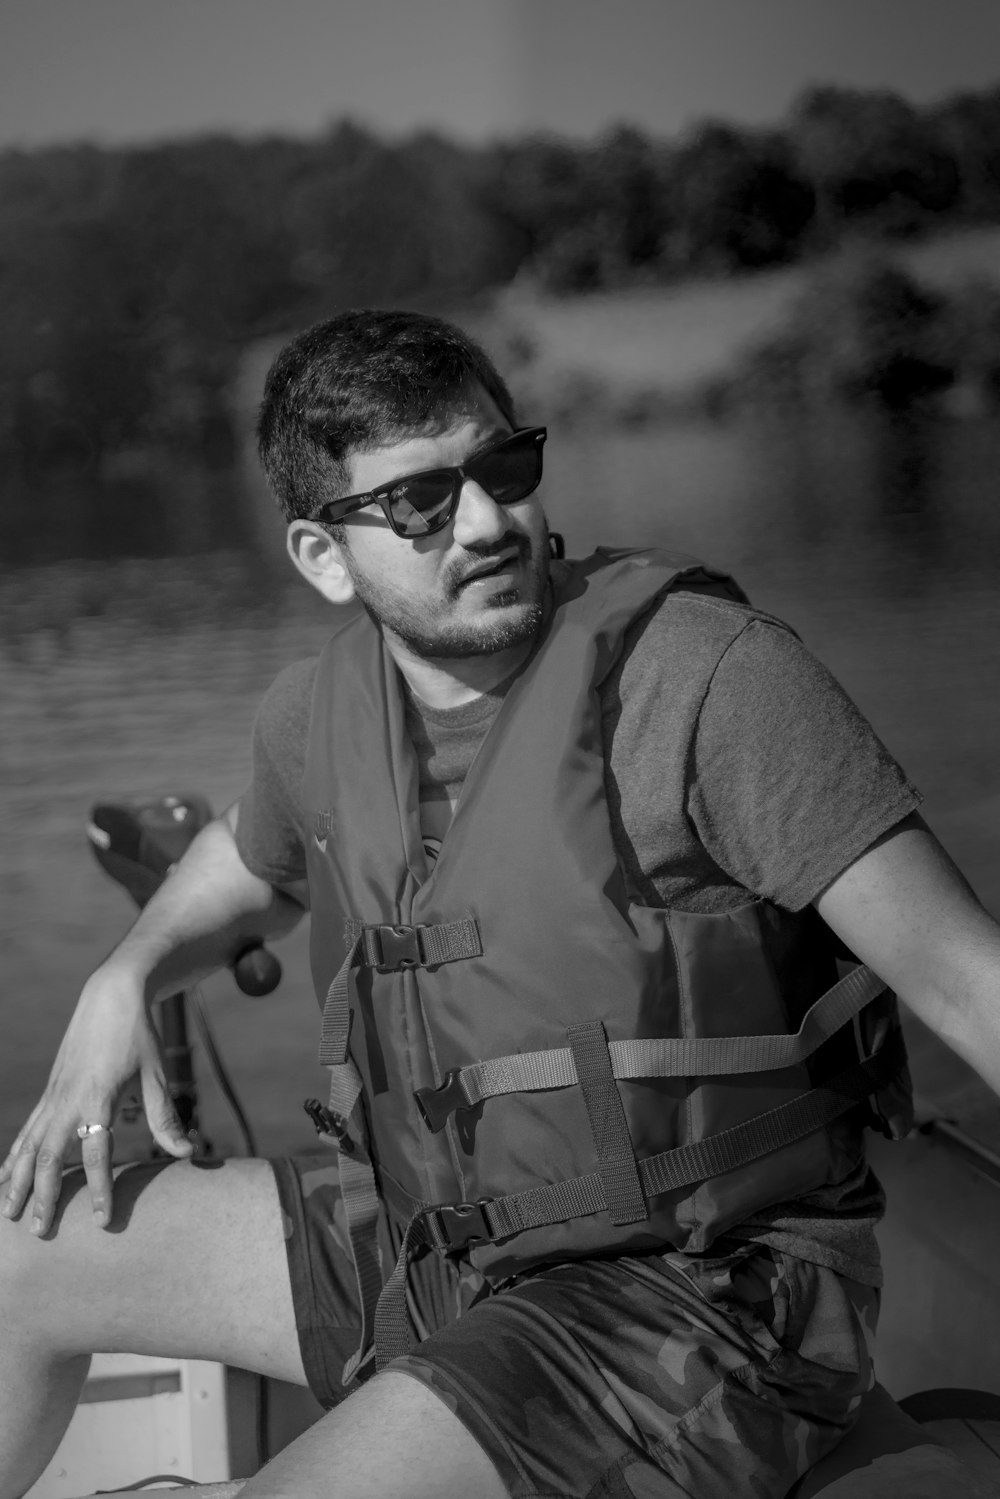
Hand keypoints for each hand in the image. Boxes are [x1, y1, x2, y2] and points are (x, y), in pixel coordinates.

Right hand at [0, 964, 193, 1233]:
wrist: (111, 995)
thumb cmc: (139, 1036)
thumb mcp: (156, 1074)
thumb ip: (165, 1117)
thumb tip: (186, 1154)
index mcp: (98, 1097)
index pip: (95, 1154)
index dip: (99, 1189)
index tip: (102, 1222)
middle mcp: (68, 1099)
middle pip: (47, 1157)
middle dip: (43, 1196)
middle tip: (41, 1233)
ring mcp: (54, 1095)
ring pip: (27, 1146)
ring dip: (17, 1182)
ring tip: (9, 1216)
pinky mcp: (49, 1091)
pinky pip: (26, 1131)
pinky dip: (12, 1157)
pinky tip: (3, 1178)